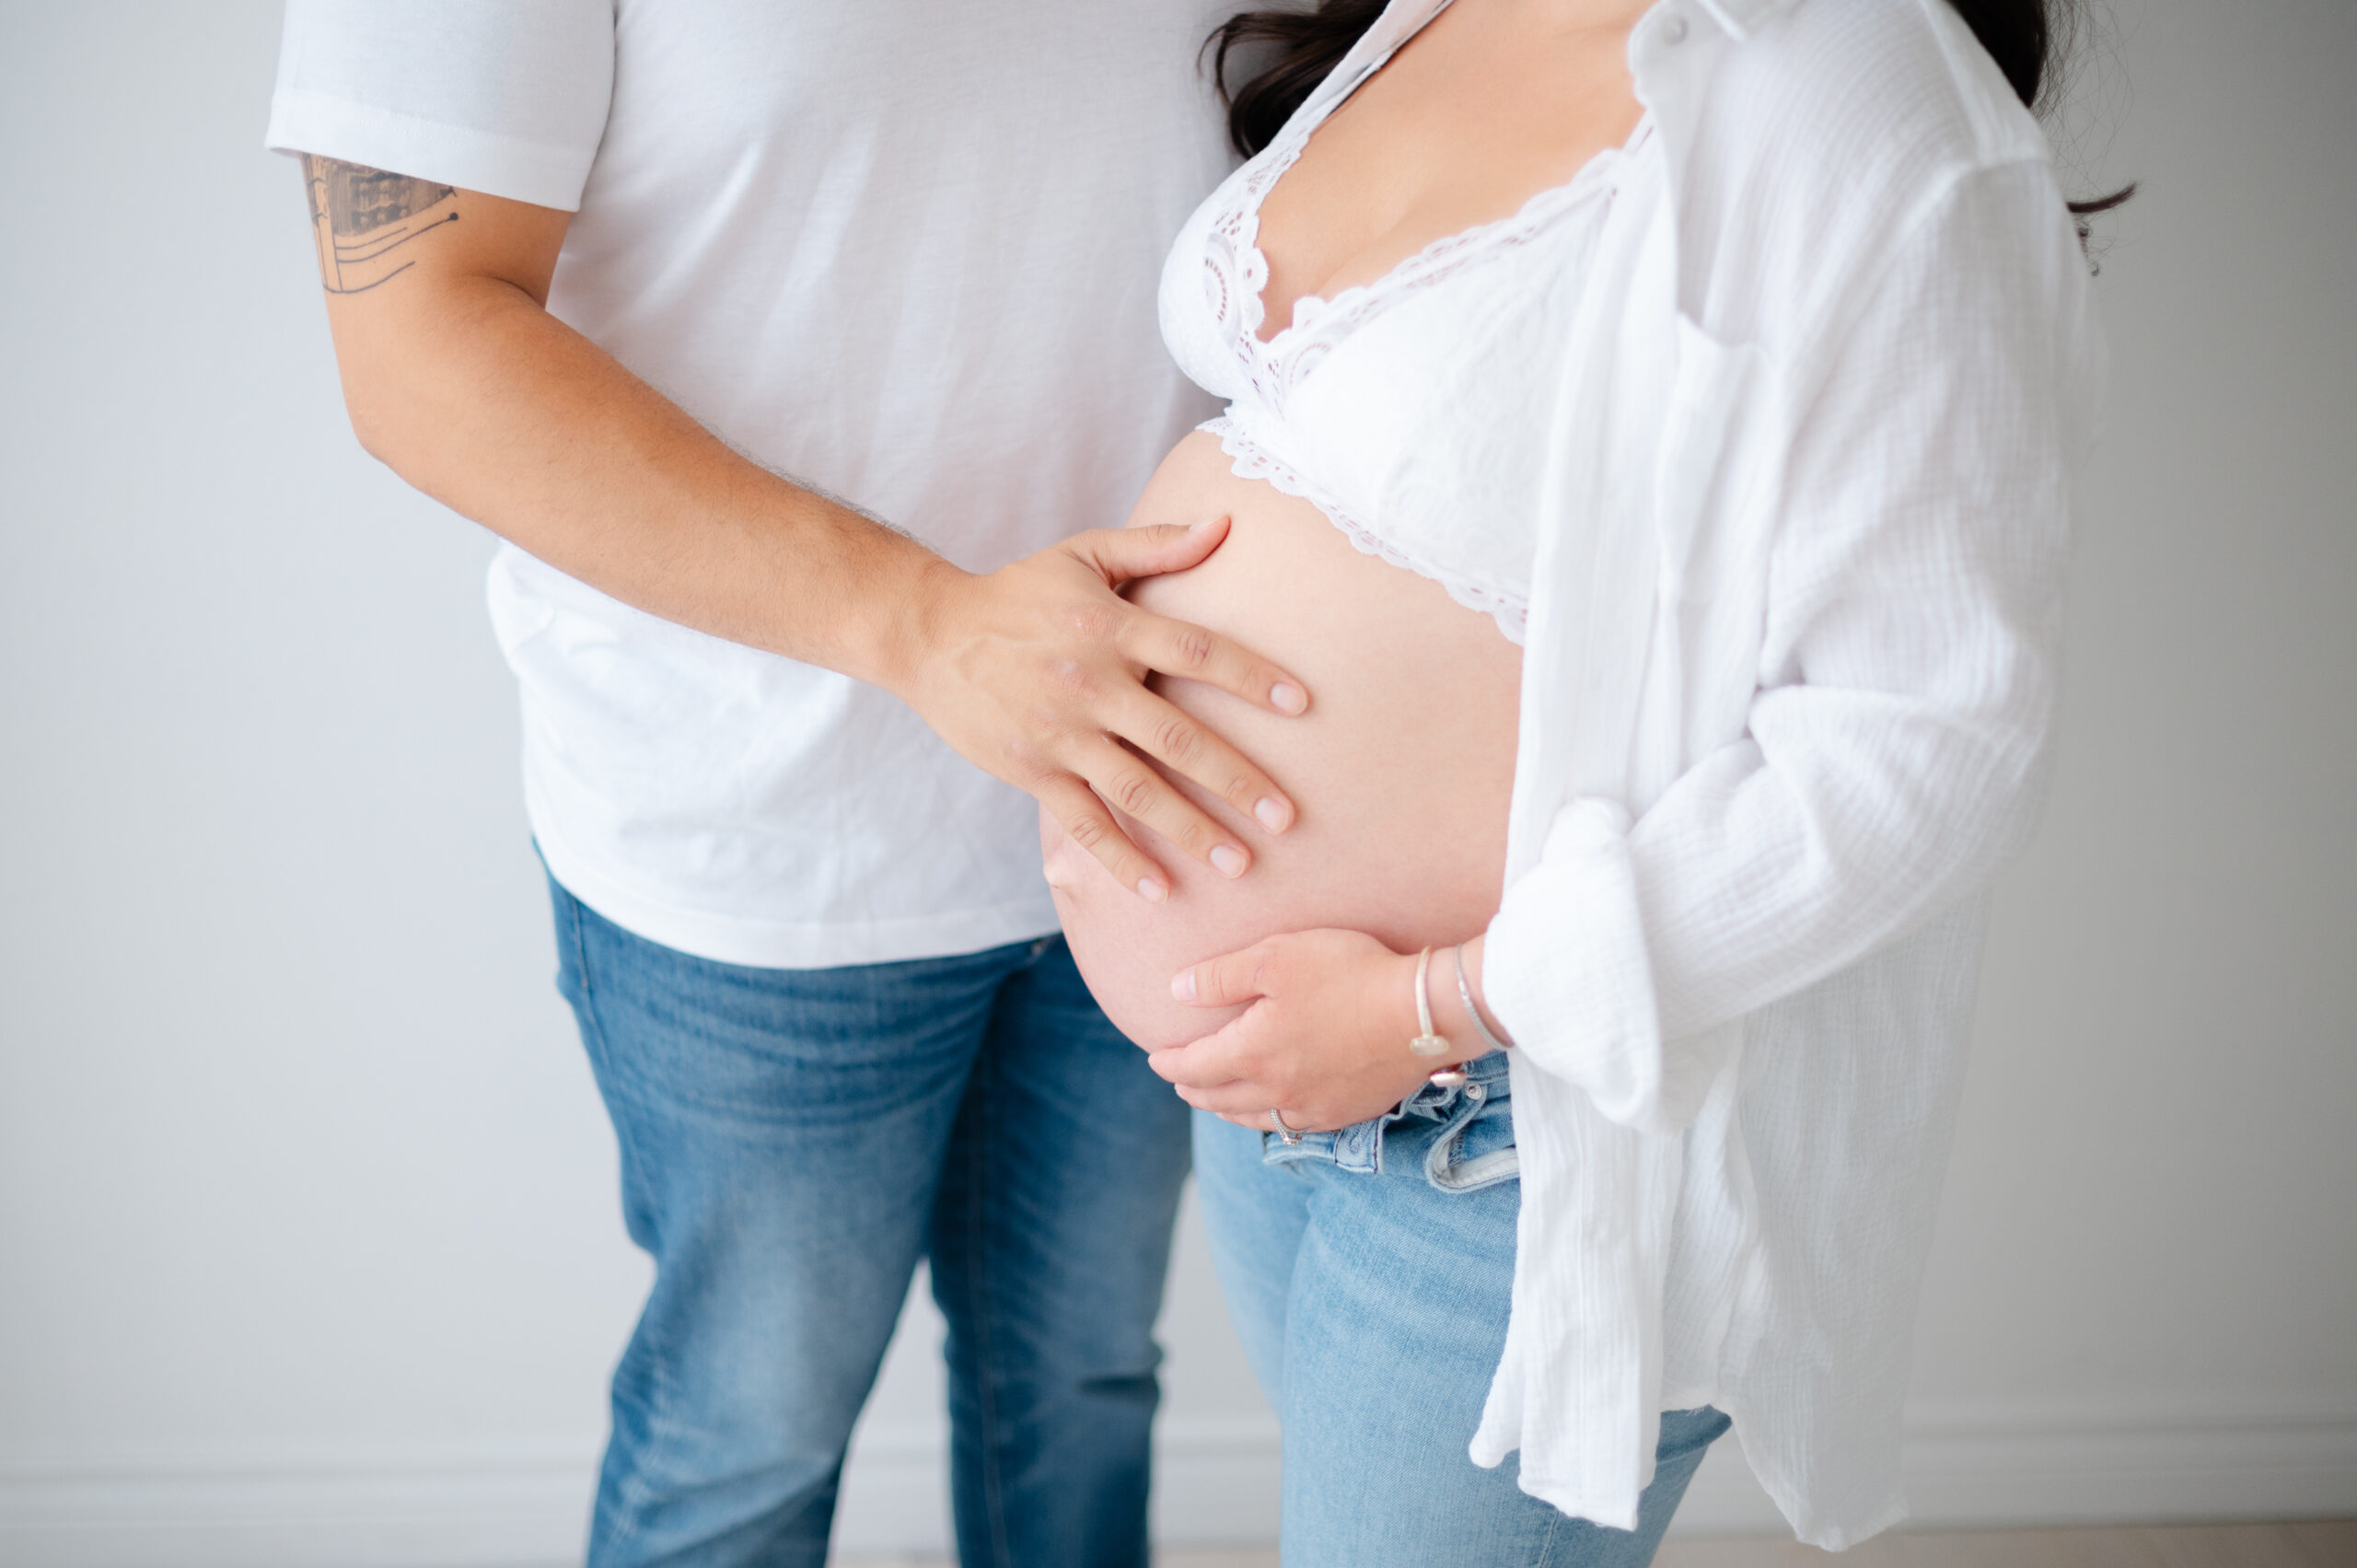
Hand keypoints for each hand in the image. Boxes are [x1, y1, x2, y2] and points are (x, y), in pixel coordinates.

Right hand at [893, 517, 1308, 900]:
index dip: (1251, 676)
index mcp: (1112, 626)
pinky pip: (1085, 823)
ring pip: (1137, 789)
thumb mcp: (1083, 555)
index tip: (1302, 705)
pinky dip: (1122, 859)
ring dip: (1191, 830)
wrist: (929, 635)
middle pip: (1177, 736)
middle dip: (1236, 780)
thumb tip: (1227, 523)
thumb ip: (1156, 543)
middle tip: (1288, 818)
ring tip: (1241, 864)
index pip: (1197, 651)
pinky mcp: (1033, 771)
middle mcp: (1091, 682)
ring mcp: (1061, 733)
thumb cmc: (1019, 593)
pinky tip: (1162, 891)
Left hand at [1151, 929, 1439, 1132]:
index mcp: (1252, 1054)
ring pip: (1256, 1118)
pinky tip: (1279, 1110)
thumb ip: (1220, 977)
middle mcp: (1277, 1090)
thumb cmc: (1348, 974)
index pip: (1194, 1067)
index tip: (1155, 1059)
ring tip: (1219, 1101)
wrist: (1422, 1012)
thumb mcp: (1275, 958)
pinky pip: (1297, 1124)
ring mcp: (1314, 1106)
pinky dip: (1274, 1119)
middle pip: (1220, 1099)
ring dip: (1228, 1110)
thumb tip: (1177, 991)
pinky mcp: (1347, 1111)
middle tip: (1180, 1082)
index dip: (1169, 1064)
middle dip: (1194, 1090)